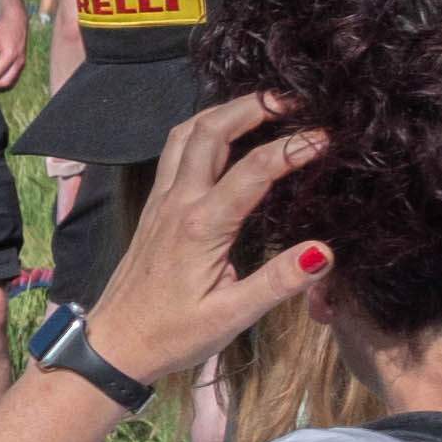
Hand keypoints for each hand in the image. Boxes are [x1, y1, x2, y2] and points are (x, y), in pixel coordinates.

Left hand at [79, 92, 337, 380]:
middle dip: (253, 106)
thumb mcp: (231, 316)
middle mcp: (178, 203)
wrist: (113, 344)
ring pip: (187, 134)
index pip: (254, 169)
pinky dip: (204, 129)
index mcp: (200, 226)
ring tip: (264, 104)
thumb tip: (323, 251)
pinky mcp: (155, 207)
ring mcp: (162, 201)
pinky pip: (176, 151)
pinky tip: (226, 132)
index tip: (328, 137)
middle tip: (295, 97)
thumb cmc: (172, 335)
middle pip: (211, 130)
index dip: (293, 147)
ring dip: (224, 111)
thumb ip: (277, 282)